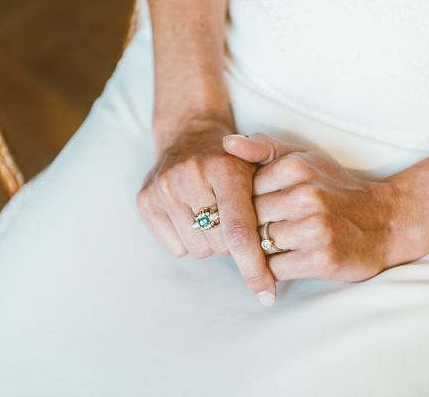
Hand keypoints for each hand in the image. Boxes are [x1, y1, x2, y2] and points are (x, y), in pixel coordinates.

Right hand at [136, 119, 276, 304]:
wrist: (189, 134)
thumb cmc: (231, 160)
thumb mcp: (261, 169)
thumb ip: (276, 205)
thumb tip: (282, 263)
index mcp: (224, 170)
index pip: (239, 231)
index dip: (254, 267)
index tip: (266, 295)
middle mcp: (190, 178)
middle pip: (221, 246)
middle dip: (234, 242)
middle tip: (232, 217)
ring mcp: (164, 189)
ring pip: (199, 250)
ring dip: (211, 241)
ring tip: (210, 213)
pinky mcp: (145, 201)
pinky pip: (176, 248)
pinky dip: (187, 240)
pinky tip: (190, 215)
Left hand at [222, 133, 425, 282]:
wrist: (384, 222)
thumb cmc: (335, 188)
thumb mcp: (303, 158)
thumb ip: (263, 148)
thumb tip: (225, 142)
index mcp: (296, 167)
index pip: (242, 189)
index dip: (244, 202)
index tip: (260, 206)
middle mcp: (305, 196)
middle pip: (248, 218)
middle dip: (250, 227)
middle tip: (267, 228)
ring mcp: (314, 229)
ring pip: (258, 244)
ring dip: (262, 249)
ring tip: (281, 242)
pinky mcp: (321, 260)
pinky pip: (273, 269)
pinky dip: (273, 269)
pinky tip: (290, 257)